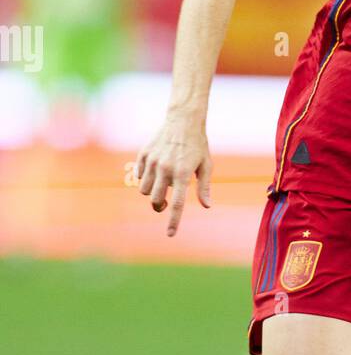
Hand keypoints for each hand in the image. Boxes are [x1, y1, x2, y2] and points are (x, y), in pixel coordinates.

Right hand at [136, 116, 211, 235]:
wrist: (183, 120)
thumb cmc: (198, 144)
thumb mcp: (206, 165)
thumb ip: (204, 187)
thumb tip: (207, 206)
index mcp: (182, 174)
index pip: (177, 204)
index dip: (173, 221)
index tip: (170, 234)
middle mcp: (165, 169)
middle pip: (156, 200)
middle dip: (160, 206)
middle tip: (166, 203)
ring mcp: (152, 161)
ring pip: (144, 190)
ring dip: (152, 192)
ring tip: (162, 184)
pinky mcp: (143, 155)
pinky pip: (138, 176)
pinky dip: (144, 179)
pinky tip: (154, 172)